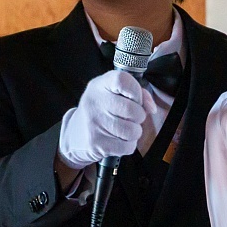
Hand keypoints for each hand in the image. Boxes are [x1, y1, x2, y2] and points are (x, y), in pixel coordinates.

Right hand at [56, 70, 170, 168]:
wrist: (75, 134)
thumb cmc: (101, 111)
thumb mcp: (113, 93)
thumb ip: (137, 93)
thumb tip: (151, 108)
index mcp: (100, 85)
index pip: (123, 80)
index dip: (136, 91)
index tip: (135, 99)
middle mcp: (95, 102)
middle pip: (133, 110)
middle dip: (139, 117)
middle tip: (130, 118)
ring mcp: (94, 123)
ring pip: (132, 131)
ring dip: (134, 132)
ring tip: (124, 129)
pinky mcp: (97, 143)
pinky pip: (127, 146)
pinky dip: (127, 145)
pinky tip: (118, 140)